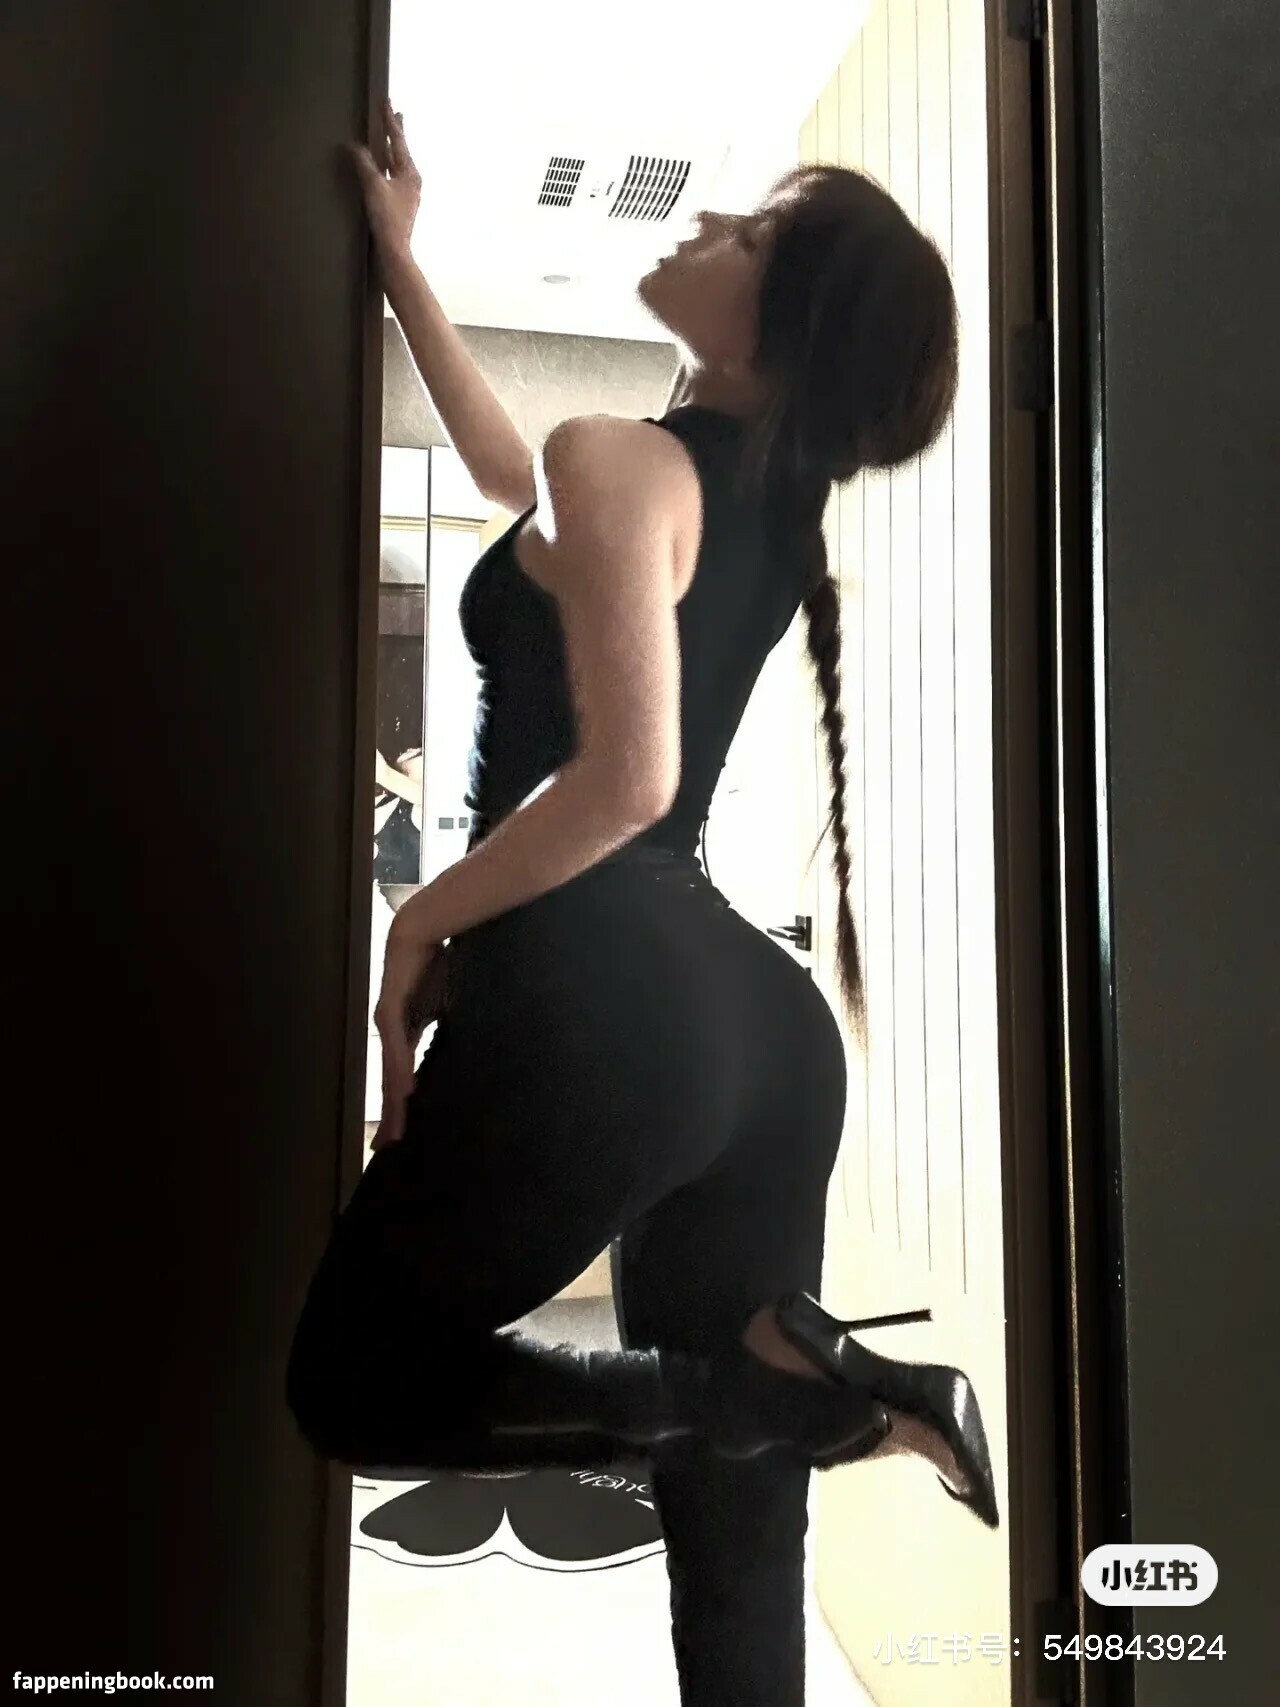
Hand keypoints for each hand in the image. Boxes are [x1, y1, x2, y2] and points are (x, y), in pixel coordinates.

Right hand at [347, 98, 420, 262]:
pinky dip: (384, 167)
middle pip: (401, 150)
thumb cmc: (387, 219)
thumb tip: (353, 145)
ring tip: (386, 137)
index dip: (390, 121)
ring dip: (389, 149)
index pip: (398, 140)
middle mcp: (411, 181)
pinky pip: (390, 177)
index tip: (387, 101)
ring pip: (396, 164)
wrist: (394, 252)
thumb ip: (364, 163)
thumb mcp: (373, 186)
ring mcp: (406, 193)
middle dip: (395, 132)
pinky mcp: (398, 205)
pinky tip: (379, 168)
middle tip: (395, 113)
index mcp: (410, 173)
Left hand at [371, 934, 447, 1149]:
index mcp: (405, 1032)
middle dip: (390, 1116)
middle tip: (386, 1147)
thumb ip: (449, 1026)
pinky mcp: (390, 1010)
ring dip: (392, 1104)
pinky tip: (404, 1095)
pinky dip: (399, 1073)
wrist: (425, 927)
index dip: (399, 1105)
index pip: (401, 1076)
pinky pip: (397, 1049)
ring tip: (394, 1132)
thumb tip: (470, 1045)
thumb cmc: (438, 962)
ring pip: (390, 1072)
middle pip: (390, 1082)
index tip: (399, 1132)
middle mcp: (391, 1031)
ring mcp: (388, 1022)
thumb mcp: (448, 1004)